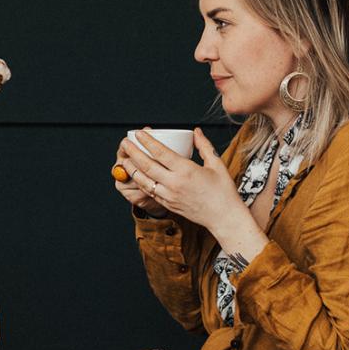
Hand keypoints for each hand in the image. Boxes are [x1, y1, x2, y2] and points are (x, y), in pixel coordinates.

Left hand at [120, 128, 252, 236]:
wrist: (223, 217)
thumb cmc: (223, 191)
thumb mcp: (216, 164)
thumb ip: (204, 146)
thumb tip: (196, 131)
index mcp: (186, 171)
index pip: (160, 153)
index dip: (147, 142)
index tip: (139, 133)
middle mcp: (174, 183)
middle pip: (146, 165)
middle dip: (133, 152)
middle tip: (124, 143)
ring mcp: (169, 195)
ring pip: (144, 180)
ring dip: (132, 169)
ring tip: (125, 159)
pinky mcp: (168, 204)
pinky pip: (150, 192)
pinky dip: (141, 182)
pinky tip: (137, 175)